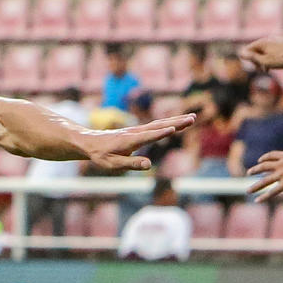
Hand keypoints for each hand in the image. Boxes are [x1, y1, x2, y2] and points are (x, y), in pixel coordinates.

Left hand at [76, 113, 195, 172]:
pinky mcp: (137, 130)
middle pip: (159, 126)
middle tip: (193, 118)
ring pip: (159, 123)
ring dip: (176, 120)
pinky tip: (177, 122)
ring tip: (192, 118)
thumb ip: (130, 164)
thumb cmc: (100, 155)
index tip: (173, 128)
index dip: (161, 133)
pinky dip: (168, 122)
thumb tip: (148, 165)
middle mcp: (135, 132)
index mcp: (130, 141)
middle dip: (176, 122)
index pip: (148, 136)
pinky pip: (155, 125)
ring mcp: (137, 130)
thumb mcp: (112, 164)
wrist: (90, 142)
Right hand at [241, 36, 282, 70]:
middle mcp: (268, 38)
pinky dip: (273, 55)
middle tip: (263, 70)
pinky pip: (274, 48)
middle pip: (257, 49)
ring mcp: (277, 39)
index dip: (249, 59)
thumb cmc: (281, 59)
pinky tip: (278, 62)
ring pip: (267, 49)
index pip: (249, 49)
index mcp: (262, 42)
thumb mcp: (265, 61)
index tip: (256, 67)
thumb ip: (252, 57)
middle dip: (258, 60)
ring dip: (265, 58)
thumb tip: (241, 53)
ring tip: (270, 68)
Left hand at [247, 130, 282, 196]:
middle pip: (264, 167)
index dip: (264, 158)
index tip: (259, 161)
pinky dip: (264, 196)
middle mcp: (281, 164)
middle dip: (255, 170)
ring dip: (255, 186)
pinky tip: (257, 200)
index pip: (271, 156)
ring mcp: (282, 175)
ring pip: (264, 181)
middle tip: (248, 173)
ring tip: (248, 190)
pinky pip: (272, 192)